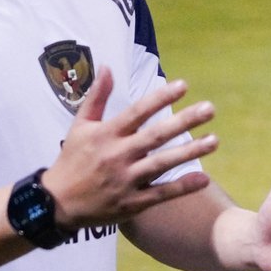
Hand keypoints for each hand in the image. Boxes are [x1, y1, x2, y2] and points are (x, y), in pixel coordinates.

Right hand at [42, 68, 216, 229]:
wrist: (55, 204)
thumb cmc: (71, 160)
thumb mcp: (79, 126)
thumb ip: (96, 97)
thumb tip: (106, 66)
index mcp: (106, 135)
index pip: (137, 112)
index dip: (160, 98)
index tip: (184, 85)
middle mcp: (117, 156)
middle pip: (155, 136)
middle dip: (183, 122)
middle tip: (210, 109)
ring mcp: (125, 180)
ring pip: (162, 164)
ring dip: (190, 152)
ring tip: (215, 140)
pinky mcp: (130, 203)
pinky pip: (160, 194)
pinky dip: (182, 187)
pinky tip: (204, 179)